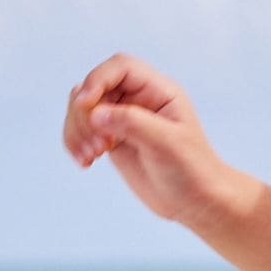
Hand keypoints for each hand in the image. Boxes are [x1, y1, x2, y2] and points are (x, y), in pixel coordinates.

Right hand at [63, 55, 230, 226]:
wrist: (196, 202)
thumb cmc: (192, 170)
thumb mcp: (167, 144)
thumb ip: (132, 123)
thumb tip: (95, 113)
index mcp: (158, 90)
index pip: (120, 68)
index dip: (98, 80)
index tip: (85, 104)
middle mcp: (138, 99)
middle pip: (95, 86)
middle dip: (85, 114)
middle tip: (97, 147)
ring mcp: (123, 118)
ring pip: (83, 107)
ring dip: (76, 129)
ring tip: (89, 157)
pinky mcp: (111, 138)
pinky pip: (82, 129)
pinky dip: (75, 142)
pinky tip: (84, 162)